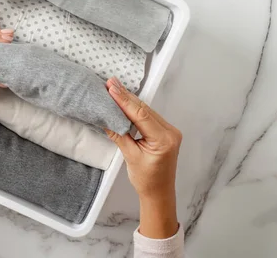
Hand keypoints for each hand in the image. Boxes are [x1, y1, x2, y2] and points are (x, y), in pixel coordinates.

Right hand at [105, 77, 181, 238]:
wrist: (159, 193)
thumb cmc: (146, 180)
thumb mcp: (130, 157)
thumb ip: (119, 135)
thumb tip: (106, 118)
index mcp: (163, 139)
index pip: (141, 115)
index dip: (124, 100)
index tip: (111, 88)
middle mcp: (170, 132)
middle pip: (144, 109)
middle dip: (126, 96)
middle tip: (111, 82)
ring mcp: (169, 131)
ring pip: (146, 111)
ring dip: (130, 101)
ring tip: (114, 88)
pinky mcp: (165, 132)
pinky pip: (148, 117)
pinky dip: (135, 109)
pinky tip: (125, 100)